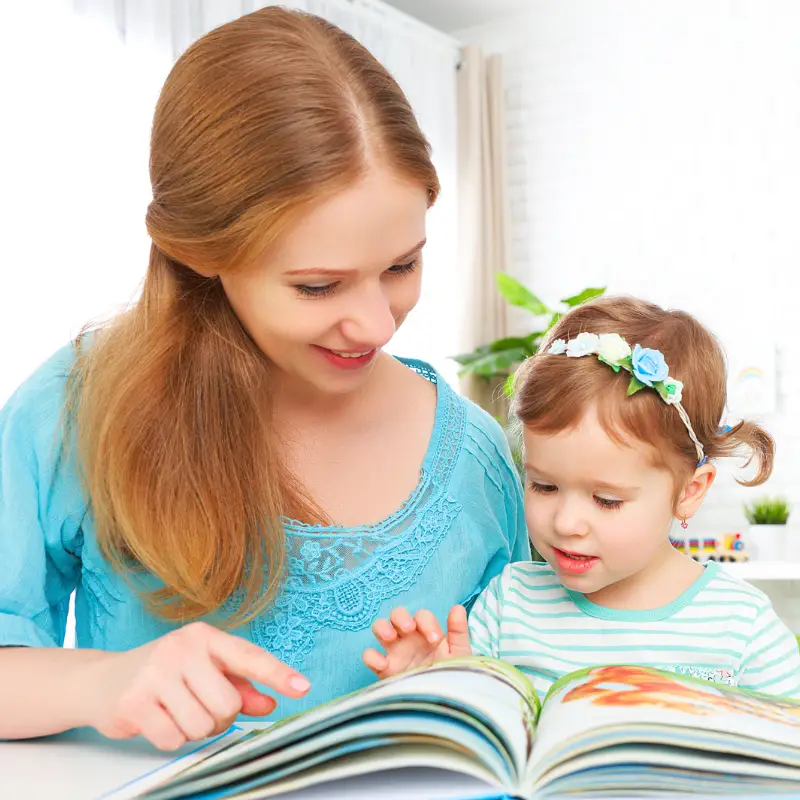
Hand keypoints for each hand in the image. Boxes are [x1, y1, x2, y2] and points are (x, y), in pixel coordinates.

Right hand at [82, 622, 309, 749]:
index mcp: (204, 637)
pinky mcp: (134, 701)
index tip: (303, 688)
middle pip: (227, 704)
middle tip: (199, 706)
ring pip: (202, 725)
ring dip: (194, 729)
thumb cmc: (164, 674)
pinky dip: (171, 738)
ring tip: (176, 711)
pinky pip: (173, 739)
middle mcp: (182, 649)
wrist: (101, 680)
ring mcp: (156, 674)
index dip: (277, 674)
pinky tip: (157, 720)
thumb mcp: (203, 671)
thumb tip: (270, 703)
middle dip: (220, 717)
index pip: (249, 657)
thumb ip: (239, 686)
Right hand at [362, 605, 471, 679]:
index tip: (435, 640)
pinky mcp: (384, 670)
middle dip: (400, 617)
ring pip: (379, 628)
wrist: (442, 705)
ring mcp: (394, 653)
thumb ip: (458, 632)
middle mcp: (409, 639)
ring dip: (382, 628)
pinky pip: (369, 656)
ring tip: (390, 637)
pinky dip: (371, 656)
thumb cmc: (451, 676)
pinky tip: (383, 664)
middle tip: (409, 628)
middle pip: (397, 614)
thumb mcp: (459, 655)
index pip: (421, 616)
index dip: (426, 622)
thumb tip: (457, 608)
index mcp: (426, 633)